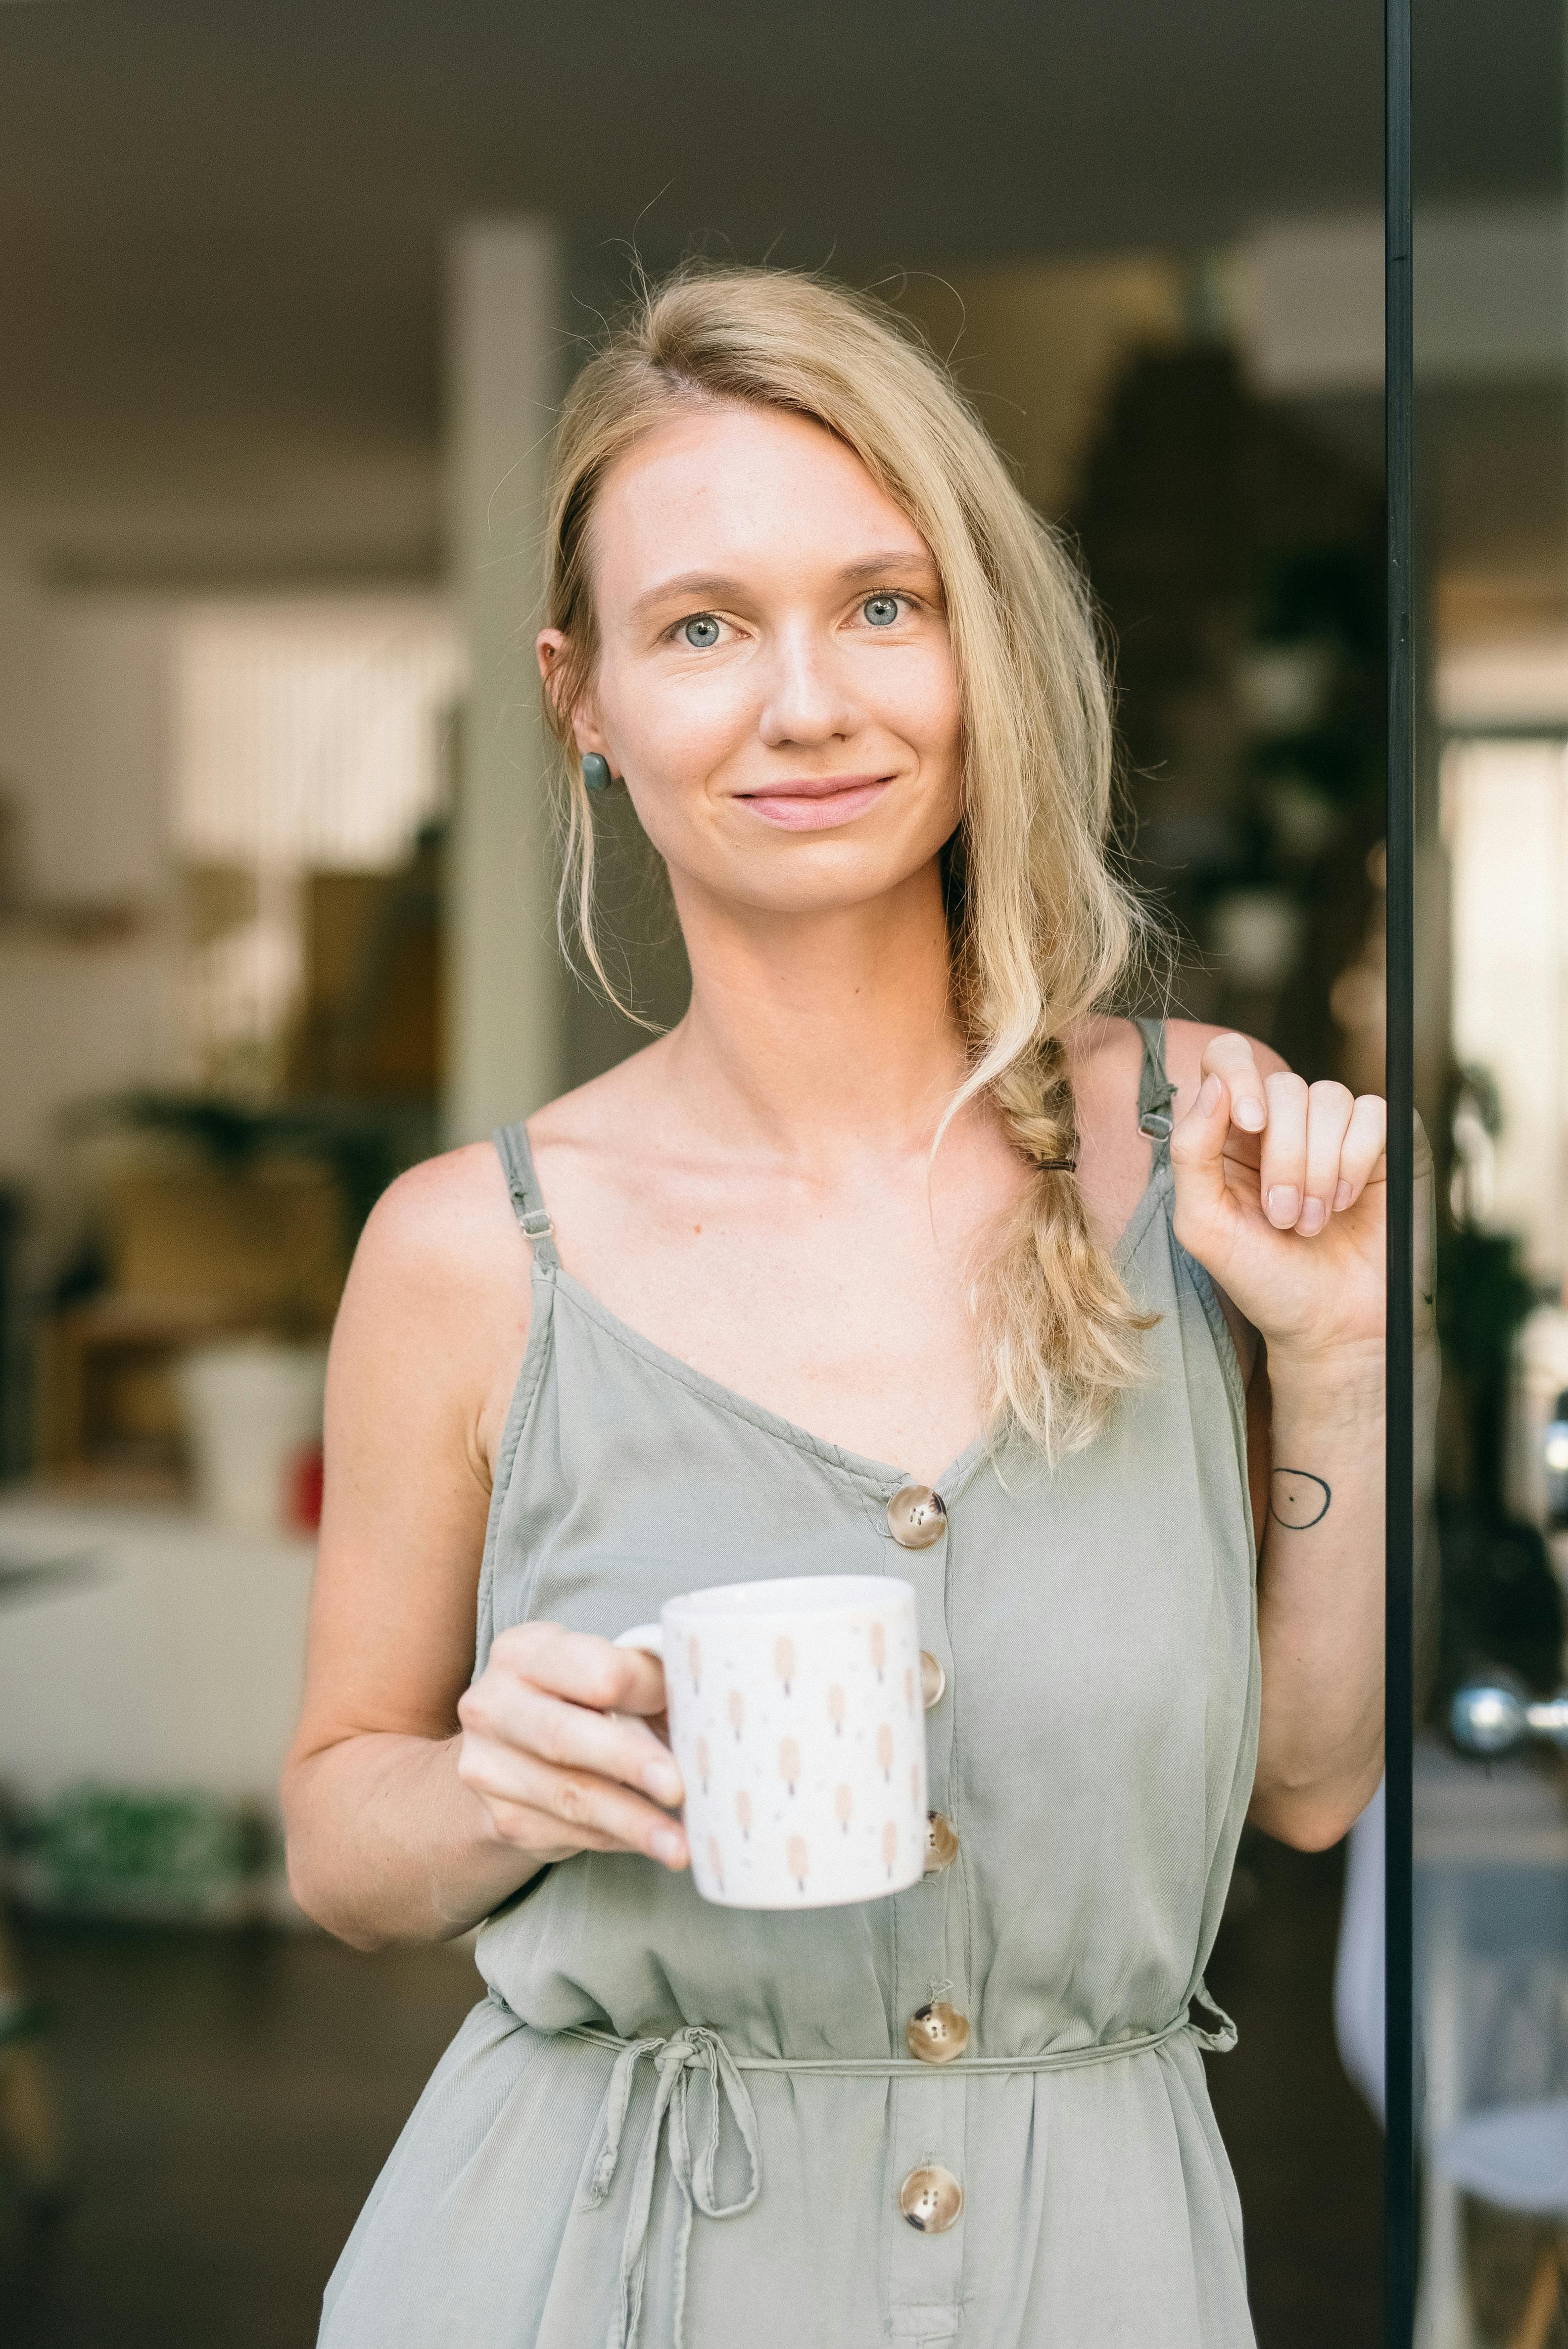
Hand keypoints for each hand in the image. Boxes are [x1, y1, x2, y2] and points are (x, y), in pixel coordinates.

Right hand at [456, 1624, 688, 1872]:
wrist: (510, 1752)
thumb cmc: (579, 1702)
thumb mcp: (604, 1671)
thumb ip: (647, 1678)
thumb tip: (710, 1701)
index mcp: (524, 1651)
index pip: (594, 1670)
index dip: (647, 1692)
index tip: (691, 1712)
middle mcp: (492, 1704)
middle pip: (565, 1736)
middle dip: (629, 1763)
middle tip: (679, 1788)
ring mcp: (487, 1765)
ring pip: (568, 1796)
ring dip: (632, 1822)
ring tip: (679, 1844)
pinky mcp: (500, 1817)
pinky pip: (567, 1833)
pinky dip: (617, 1839)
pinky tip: (651, 1844)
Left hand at [1168, 1033, 1385, 1374]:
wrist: (1332, 1325)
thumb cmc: (1262, 1278)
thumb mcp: (1204, 1225)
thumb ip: (1191, 1153)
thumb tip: (1214, 1086)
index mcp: (1232, 1132)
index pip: (1228, 1057)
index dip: (1240, 1074)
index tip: (1250, 1124)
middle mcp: (1284, 1121)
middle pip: (1283, 1085)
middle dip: (1283, 1157)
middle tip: (1284, 1217)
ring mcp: (1337, 1128)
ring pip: (1329, 1098)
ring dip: (1319, 1168)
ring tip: (1313, 1221)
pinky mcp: (1387, 1140)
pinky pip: (1374, 1112)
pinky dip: (1356, 1159)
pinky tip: (1348, 1202)